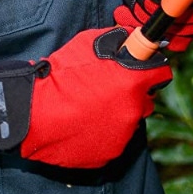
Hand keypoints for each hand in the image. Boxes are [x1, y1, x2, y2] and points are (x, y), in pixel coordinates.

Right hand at [0, 27, 170, 168]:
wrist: (32, 113)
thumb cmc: (57, 76)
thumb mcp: (86, 44)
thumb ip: (114, 41)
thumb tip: (129, 38)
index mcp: (133, 83)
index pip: (160, 73)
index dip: (149, 67)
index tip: (140, 67)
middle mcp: (134, 111)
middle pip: (144, 100)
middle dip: (130, 93)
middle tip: (105, 88)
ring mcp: (122, 136)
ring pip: (127, 121)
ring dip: (115, 113)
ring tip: (87, 108)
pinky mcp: (108, 155)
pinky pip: (111, 140)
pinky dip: (100, 132)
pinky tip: (81, 124)